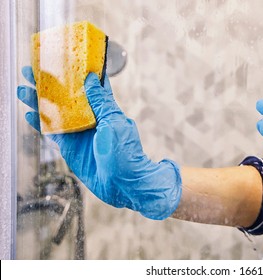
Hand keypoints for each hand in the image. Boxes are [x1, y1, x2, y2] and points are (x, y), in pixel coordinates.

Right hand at [17, 66, 181, 219]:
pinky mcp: (69, 146)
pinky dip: (40, 123)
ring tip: (23, 89)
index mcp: (104, 109)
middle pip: (66, 96)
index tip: (63, 58)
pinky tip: (29, 113)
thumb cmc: (126, 154)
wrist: (123, 184)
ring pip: (55, 112)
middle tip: (31, 70)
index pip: (89, 85)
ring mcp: (78, 132)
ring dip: (39, 101)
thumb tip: (92, 80)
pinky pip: (52, 131)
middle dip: (50, 84)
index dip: (76, 71)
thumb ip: (101, 103)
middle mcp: (89, 118)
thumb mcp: (115, 124)